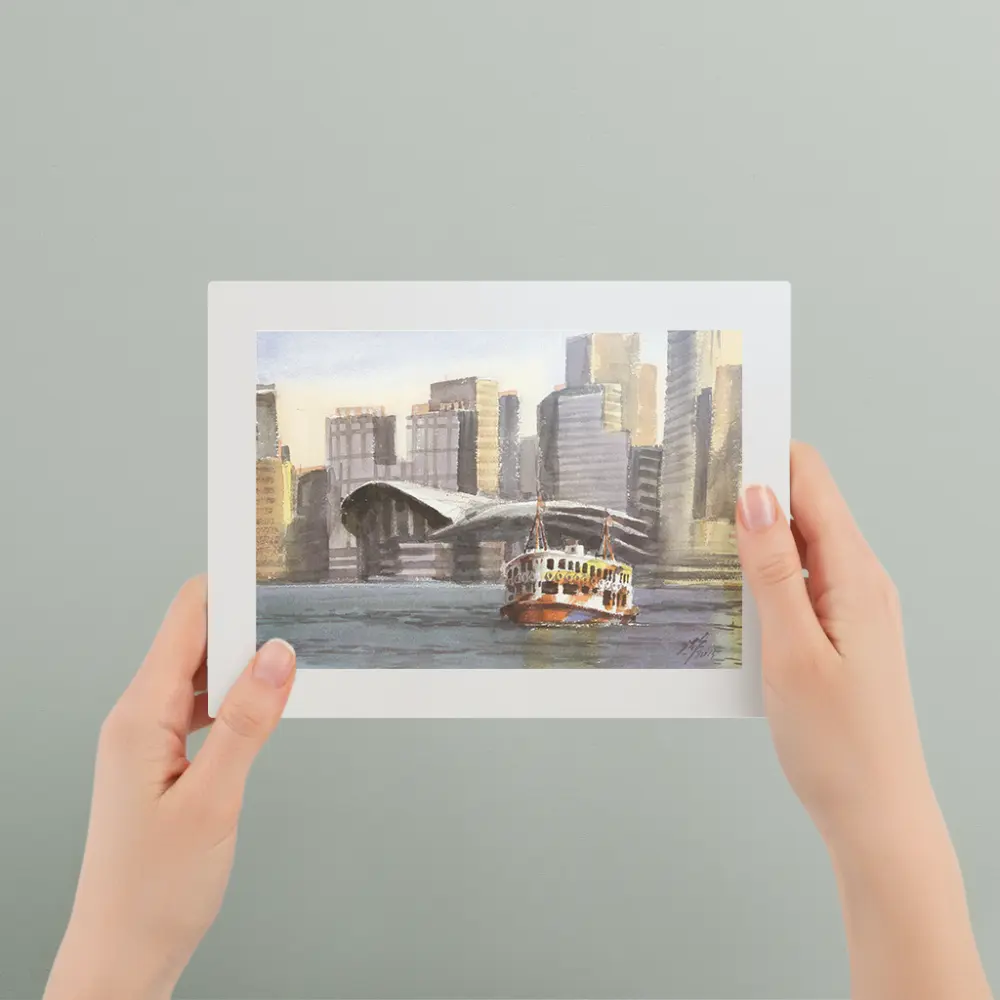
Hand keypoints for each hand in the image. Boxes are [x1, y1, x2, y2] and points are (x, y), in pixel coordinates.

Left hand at [44, 576, 296, 999]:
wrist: (124, 951)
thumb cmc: (155, 888)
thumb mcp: (213, 800)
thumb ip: (247, 723)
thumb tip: (276, 656)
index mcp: (138, 717)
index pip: (185, 621)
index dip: (228, 589)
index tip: (271, 571)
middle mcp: (137, 718)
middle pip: (195, 640)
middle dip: (247, 624)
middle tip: (300, 618)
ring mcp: (148, 738)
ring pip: (201, 674)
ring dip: (244, 665)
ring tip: (291, 661)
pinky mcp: (162, 757)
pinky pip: (201, 707)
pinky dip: (235, 699)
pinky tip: (265, 708)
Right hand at [737, 442, 991, 999]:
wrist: (874, 815)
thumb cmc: (837, 743)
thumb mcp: (791, 651)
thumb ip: (774, 568)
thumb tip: (755, 494)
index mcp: (855, 575)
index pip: (811, 482)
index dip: (764, 455)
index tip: (712, 446)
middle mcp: (860, 580)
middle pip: (803, 507)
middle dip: (749, 493)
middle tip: (685, 496)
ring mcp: (852, 607)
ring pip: (798, 545)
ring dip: (752, 538)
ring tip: (696, 541)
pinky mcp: (839, 632)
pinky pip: (800, 582)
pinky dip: (764, 576)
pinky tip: (729, 592)